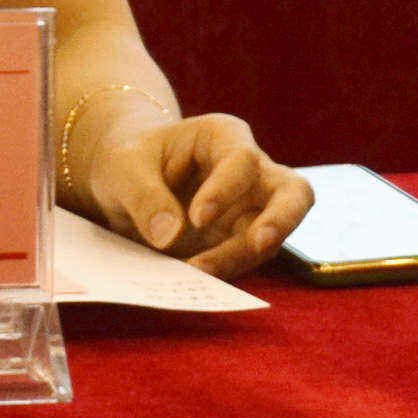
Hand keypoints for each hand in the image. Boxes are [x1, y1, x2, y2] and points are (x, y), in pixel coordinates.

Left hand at [76, 111, 307, 280]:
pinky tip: (197, 281)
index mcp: (222, 137)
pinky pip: (248, 260)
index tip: (197, 218)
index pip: (242, 159)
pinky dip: (227, 272)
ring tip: (201, 274)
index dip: (226, 188)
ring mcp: (251, 208)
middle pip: (293, 192)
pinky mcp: (241, 240)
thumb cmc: (129, 161)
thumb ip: (144, 195)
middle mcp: (250, 171)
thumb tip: (169, 234)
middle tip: (259, 243)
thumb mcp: (123, 168)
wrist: (125, 183)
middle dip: (282, 219)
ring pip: (273, 235)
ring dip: (241, 258)